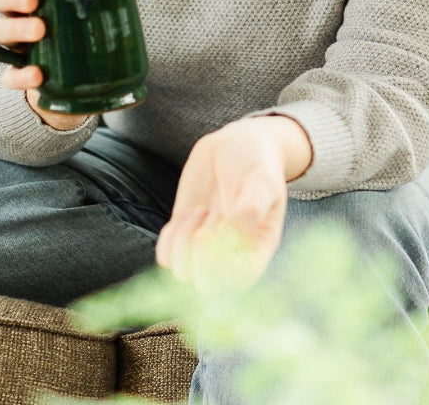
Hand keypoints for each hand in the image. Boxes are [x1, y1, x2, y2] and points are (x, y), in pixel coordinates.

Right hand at [0, 0, 145, 130]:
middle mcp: (16, 14)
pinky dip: (21, 75)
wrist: (72, 80)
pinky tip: (38, 74)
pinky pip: (10, 75)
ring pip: (0, 32)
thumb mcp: (93, 7)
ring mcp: (14, 44)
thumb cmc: (78, 28)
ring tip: (41, 30)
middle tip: (33, 0)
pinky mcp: (18, 74)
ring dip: (18, 30)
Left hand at [155, 116, 311, 290]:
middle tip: (205, 219)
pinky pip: (166, 255)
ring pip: (182, 270)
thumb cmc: (257, 165)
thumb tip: (230, 238)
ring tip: (198, 212)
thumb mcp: (262, 181)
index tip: (211, 233)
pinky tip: (185, 216)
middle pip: (204, 284)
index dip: (218, 266)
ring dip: (183, 241)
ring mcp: (205, 247)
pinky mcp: (184, 233)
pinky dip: (169, 238)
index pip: (236, 281)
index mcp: (257, 250)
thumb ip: (250, 210)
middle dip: (196, 255)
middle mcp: (231, 255)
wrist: (238, 145)